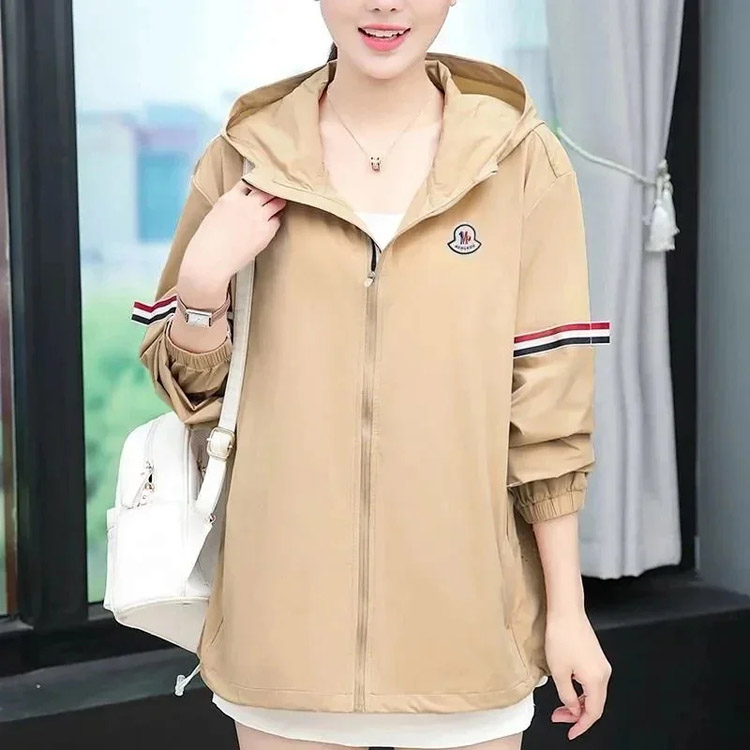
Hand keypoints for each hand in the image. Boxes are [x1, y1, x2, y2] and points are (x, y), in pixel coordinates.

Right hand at [178, 179, 286, 302]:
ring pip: (276, 202)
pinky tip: (275, 221)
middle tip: (276, 193)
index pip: (248, 182)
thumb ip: (230, 208)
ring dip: (279, 202)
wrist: (211, 259)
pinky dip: (277, 219)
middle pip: (266, 189)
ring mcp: (258, 216)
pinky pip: (277, 220)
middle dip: (271, 191)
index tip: (260, 186)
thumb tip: (239, 209)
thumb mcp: (215, 216)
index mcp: (230, 198)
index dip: (256, 184)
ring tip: (281, 203)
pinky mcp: (266, 231)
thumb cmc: (207, 243)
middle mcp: (246, 204)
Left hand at [545, 608, 611, 739]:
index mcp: (596, 680)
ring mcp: (601, 664)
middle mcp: (604, 673)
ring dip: (578, 702)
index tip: (570, 733)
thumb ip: (567, 695)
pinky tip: (568, 689)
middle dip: (577, 715)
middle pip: (595, 704)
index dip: (581, 725)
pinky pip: (591, 682)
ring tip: (560, 705)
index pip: (593, 712)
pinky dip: (581, 691)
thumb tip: (573, 709)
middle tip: (558, 717)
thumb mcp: (559, 671)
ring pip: (593, 693)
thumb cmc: (561, 637)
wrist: (566, 611)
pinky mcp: (596, 657)